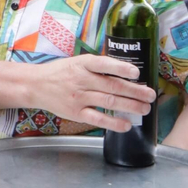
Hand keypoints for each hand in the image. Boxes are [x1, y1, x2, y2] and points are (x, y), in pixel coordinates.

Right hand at [33, 54, 155, 131]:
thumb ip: (98, 66)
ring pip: (109, 102)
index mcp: (83, 64)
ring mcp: (79, 97)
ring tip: (144, 109)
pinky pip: (98, 119)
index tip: (136, 72)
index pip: (104, 64)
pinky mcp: (76, 113)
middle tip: (151, 95)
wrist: (36, 85)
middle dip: (135, 91)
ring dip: (130, 106)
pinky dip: (113, 123)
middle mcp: (81, 80)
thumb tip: (125, 71)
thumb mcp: (77, 62)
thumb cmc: (60, 72)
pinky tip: (126, 125)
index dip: (121, 68)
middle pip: (112, 85)